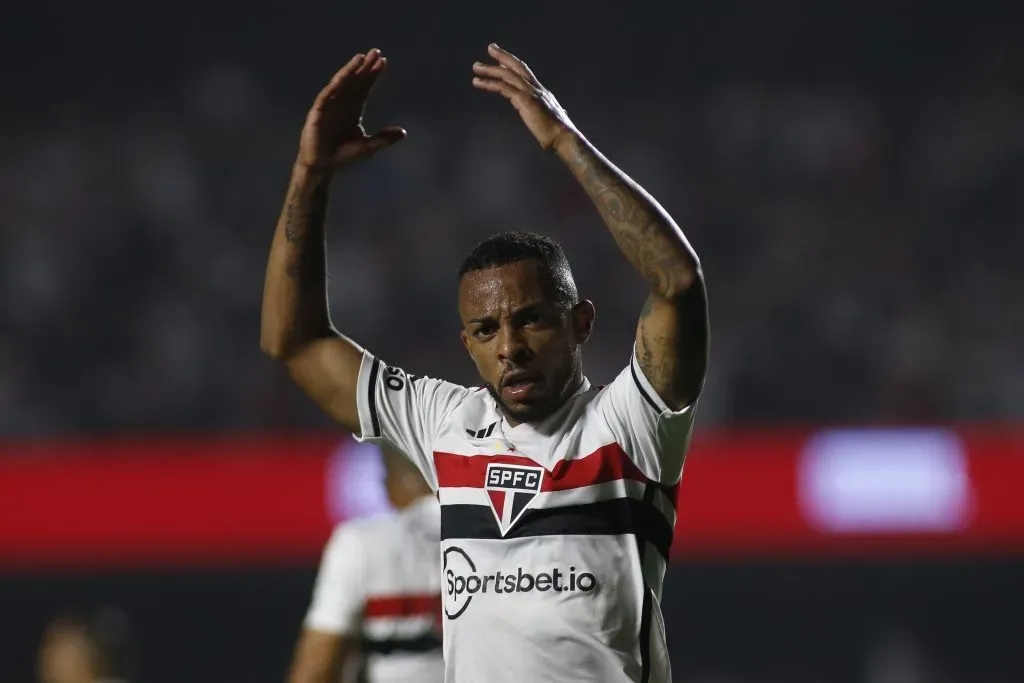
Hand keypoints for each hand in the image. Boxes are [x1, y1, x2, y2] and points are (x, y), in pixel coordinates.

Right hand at [296, 49, 405, 172]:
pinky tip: (346, 73)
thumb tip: (403, 132)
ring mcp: (330, 105)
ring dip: (351, 70)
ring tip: (362, 57)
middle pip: (356, 80)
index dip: (373, 74)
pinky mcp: (318, 111)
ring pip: (342, 83)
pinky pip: (328, 93)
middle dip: (366, 67)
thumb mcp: (368, 147)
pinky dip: (337, 82)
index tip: (384, 61)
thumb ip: (384, 139)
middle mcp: (342, 103)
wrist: (323, 167)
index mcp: (353, 108)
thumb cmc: (342, 157)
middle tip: (376, 51)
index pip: (365, 87)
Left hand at [472, 44, 576, 151]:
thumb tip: (548, 122)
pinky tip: (478, 83)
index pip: (525, 74)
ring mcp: (531, 93)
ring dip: (490, 70)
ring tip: (476, 67)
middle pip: (517, 66)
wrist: (564, 138)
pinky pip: (503, 87)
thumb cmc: (558, 136)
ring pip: (507, 75)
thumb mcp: (550, 122)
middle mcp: (537, 88)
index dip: (513, 65)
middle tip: (490, 47)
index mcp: (542, 93)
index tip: (502, 59)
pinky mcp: (524, 100)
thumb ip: (545, 118)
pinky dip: (490, 83)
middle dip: (503, 56)